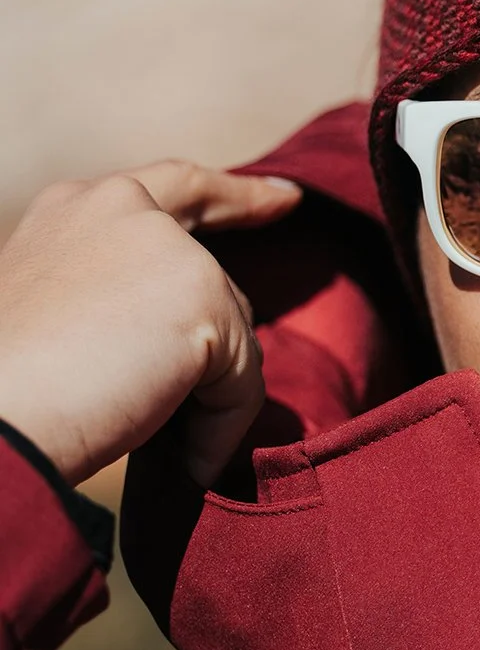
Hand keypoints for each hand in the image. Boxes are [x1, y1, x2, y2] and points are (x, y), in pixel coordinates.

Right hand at [0, 162, 300, 487]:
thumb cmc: (10, 389)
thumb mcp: (57, 313)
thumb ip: (119, 299)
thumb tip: (189, 344)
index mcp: (77, 209)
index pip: (174, 187)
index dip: (232, 195)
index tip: (282, 199)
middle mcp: (125, 208)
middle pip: (213, 277)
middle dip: (229, 328)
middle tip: (262, 339)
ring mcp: (171, 249)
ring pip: (230, 339)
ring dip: (203, 401)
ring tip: (150, 439)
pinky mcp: (206, 300)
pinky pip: (240, 384)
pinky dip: (218, 432)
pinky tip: (185, 462)